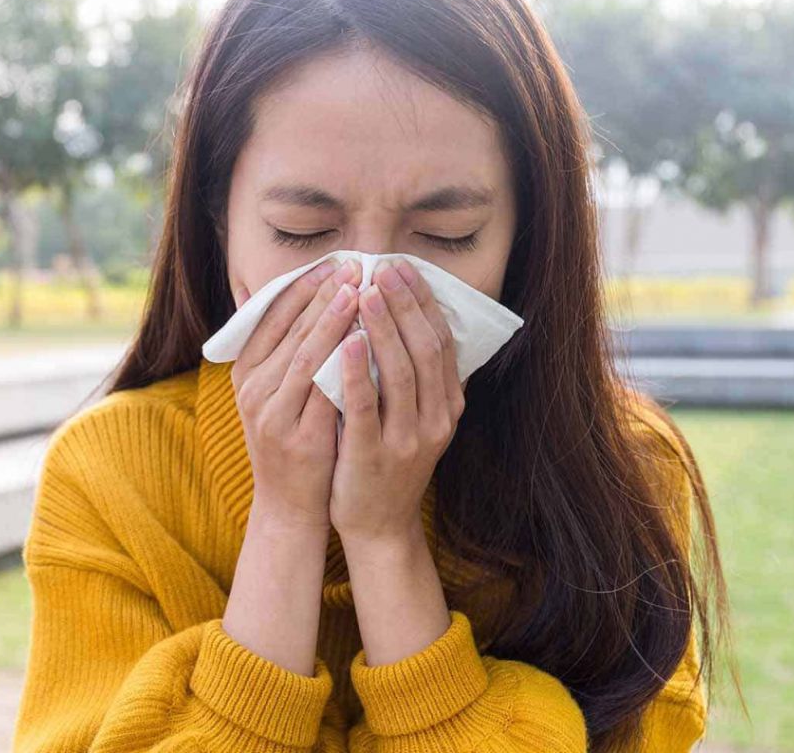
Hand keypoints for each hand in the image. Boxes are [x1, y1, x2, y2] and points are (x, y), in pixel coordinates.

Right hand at [230, 256, 362, 530]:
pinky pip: (325, 394)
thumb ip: (288, 351)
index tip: (333, 263)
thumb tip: (313, 299)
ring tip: (360, 293)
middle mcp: (253, 391)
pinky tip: (366, 343)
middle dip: (324, 296)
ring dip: (334, 322)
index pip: (272, 317)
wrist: (289, 505)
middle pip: (291, 331)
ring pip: (307, 357)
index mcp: (245, 373)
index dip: (303, 288)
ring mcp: (273, 416)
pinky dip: (345, 365)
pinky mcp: (299, 439)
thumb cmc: (292, 439)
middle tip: (354, 267)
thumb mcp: (277, 392)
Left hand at [329, 257, 465, 545]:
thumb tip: (407, 317)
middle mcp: (435, 420)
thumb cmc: (387, 461)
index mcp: (447, 406)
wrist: (378, 526)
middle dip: (405, 306)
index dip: (422, 302)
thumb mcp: (414, 418)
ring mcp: (407, 440)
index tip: (402, 268)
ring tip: (366, 294)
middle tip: (384, 269)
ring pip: (400, 374)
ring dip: (384, 330)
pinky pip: (365, 408)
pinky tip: (346, 343)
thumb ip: (415, 377)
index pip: (441, 342)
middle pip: (425, 351)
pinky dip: (357, 373)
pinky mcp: (373, 456)